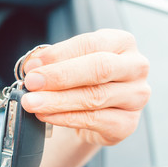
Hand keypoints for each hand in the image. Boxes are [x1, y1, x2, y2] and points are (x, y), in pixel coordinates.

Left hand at [20, 29, 149, 145]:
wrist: (97, 114)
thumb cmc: (84, 81)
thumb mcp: (70, 62)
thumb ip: (54, 61)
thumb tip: (33, 65)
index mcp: (122, 43)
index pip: (91, 44)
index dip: (59, 54)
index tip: (32, 65)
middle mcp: (135, 67)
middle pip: (99, 68)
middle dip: (60, 76)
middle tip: (32, 83)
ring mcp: (135, 96)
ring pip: (94, 97)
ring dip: (57, 100)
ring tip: (32, 102)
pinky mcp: (127, 123)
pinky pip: (93, 120)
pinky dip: (64, 118)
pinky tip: (46, 115)